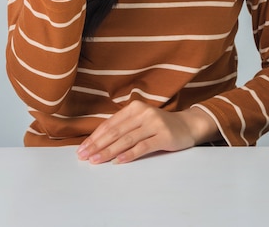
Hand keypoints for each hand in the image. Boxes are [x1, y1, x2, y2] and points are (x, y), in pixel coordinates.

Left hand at [77, 101, 219, 164]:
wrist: (187, 126)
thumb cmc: (159, 126)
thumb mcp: (140, 121)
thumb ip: (124, 127)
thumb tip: (98, 142)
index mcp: (134, 107)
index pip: (110, 124)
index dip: (95, 136)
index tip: (82, 148)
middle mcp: (143, 113)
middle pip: (115, 131)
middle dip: (97, 145)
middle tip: (84, 156)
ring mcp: (154, 123)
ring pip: (126, 139)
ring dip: (109, 151)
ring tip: (96, 160)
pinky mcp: (163, 136)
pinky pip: (143, 146)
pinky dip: (129, 154)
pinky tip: (118, 161)